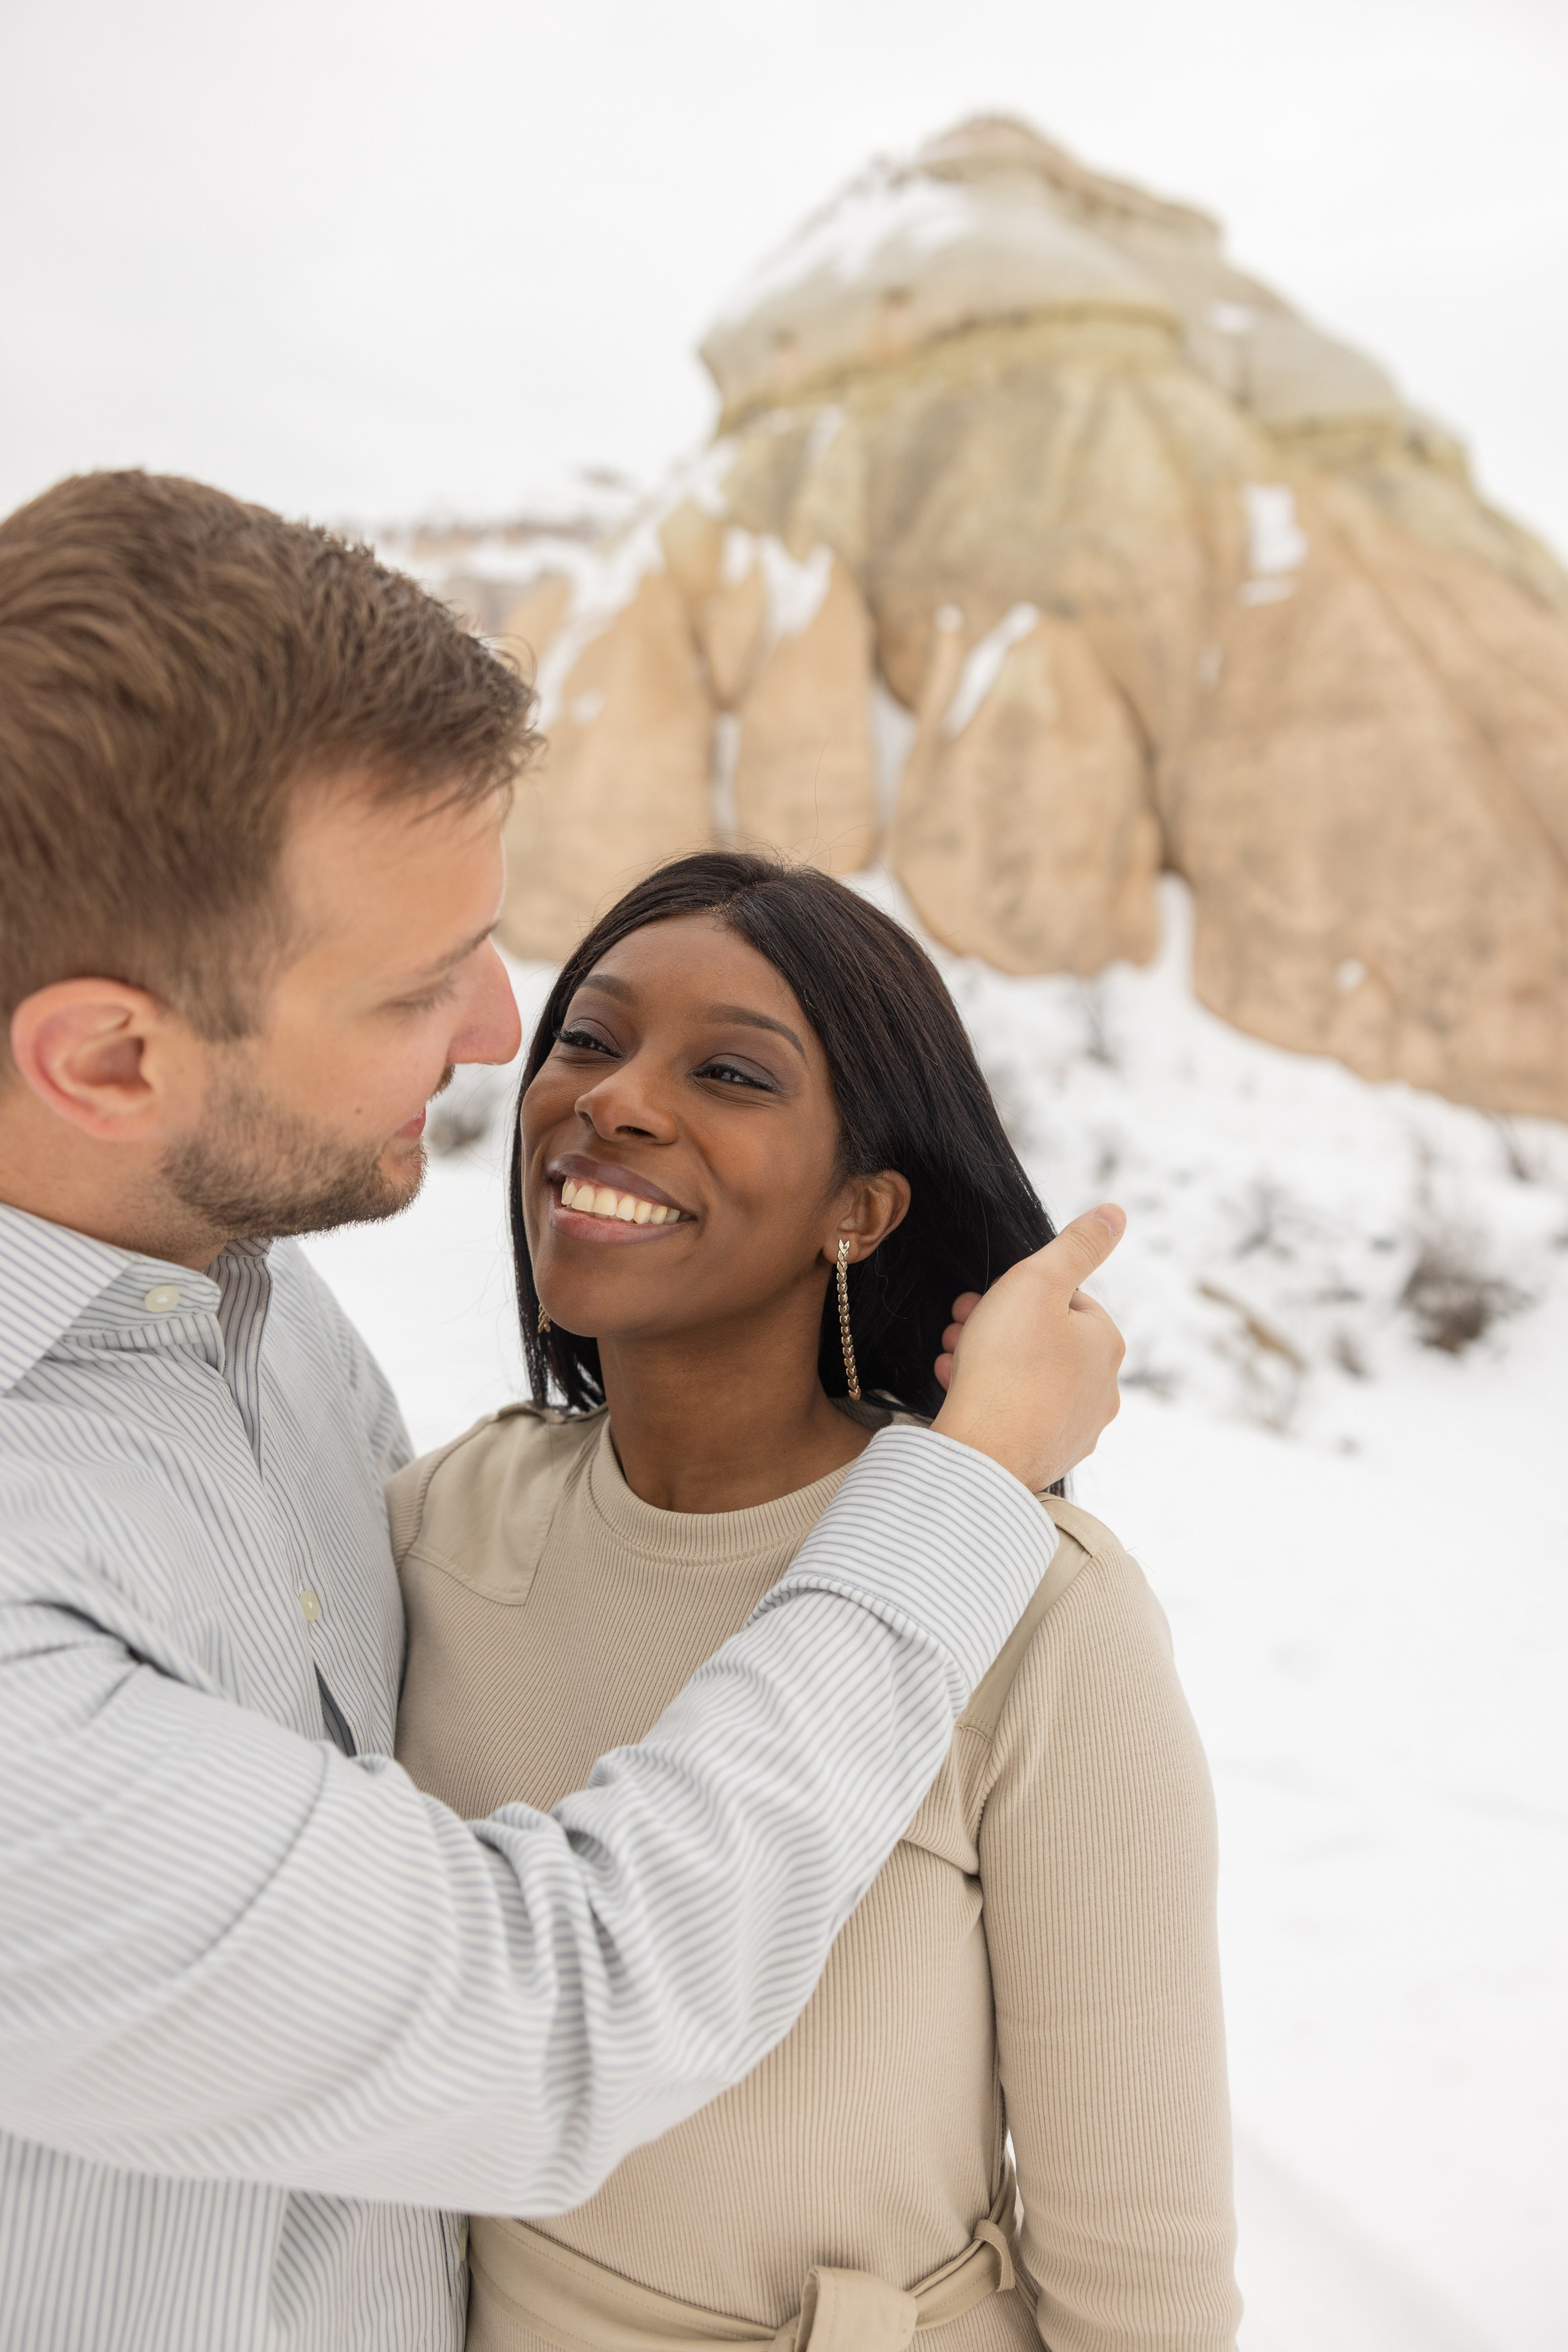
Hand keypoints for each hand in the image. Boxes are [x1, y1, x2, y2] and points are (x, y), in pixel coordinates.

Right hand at [930, 1206, 1126, 1491]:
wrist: (985, 1450)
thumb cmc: (1008, 1363)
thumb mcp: (1037, 1281)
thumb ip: (1077, 1245)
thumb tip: (1116, 1213)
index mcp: (1106, 1344)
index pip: (1064, 1300)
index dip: (1017, 1293)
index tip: (983, 1297)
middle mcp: (1102, 1389)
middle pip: (1043, 1340)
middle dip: (997, 1326)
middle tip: (959, 1323)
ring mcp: (1076, 1428)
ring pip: (1028, 1378)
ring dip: (988, 1360)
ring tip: (952, 1356)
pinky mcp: (1048, 1457)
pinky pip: (1017, 1415)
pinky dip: (990, 1398)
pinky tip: (959, 1390)